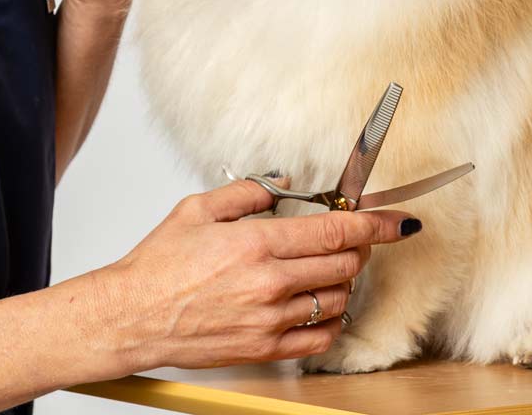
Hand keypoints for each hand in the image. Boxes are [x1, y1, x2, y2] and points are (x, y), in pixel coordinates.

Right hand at [94, 176, 421, 373]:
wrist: (135, 315)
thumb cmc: (159, 265)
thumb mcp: (197, 209)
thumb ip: (247, 193)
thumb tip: (283, 182)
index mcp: (255, 244)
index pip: (333, 230)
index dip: (373, 223)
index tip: (395, 221)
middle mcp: (269, 283)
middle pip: (344, 265)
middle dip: (360, 247)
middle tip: (355, 237)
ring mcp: (271, 320)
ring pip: (337, 299)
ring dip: (344, 280)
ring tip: (329, 267)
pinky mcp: (266, 348)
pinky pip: (320, 336)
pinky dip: (331, 318)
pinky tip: (320, 303)